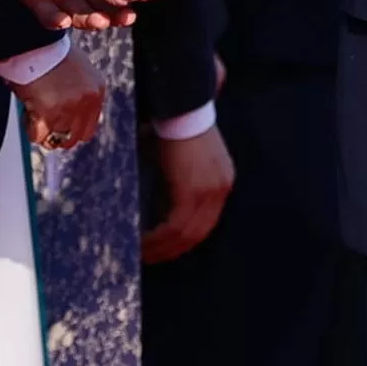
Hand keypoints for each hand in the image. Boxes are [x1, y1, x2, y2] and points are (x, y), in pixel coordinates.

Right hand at [14, 48, 104, 149]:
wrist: (34, 42)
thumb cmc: (51, 52)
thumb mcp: (78, 70)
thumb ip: (81, 93)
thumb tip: (73, 118)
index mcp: (96, 90)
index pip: (88, 128)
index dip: (71, 129)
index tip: (59, 126)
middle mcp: (86, 100)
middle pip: (74, 138)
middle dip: (58, 134)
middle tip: (45, 124)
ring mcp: (69, 107)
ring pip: (55, 139)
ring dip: (43, 131)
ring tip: (34, 114)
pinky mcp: (48, 112)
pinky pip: (38, 136)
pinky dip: (31, 130)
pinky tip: (28, 115)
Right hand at [142, 126, 235, 263]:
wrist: (180, 108)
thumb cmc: (175, 126)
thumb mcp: (182, 157)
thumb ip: (178, 179)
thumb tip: (159, 198)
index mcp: (222, 181)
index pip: (207, 220)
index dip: (187, 238)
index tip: (167, 247)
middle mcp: (221, 190)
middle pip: (199, 232)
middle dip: (174, 249)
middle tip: (152, 257)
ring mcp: (209, 193)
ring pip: (187, 234)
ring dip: (163, 247)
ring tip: (144, 254)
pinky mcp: (193, 193)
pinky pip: (176, 226)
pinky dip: (159, 237)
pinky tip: (144, 242)